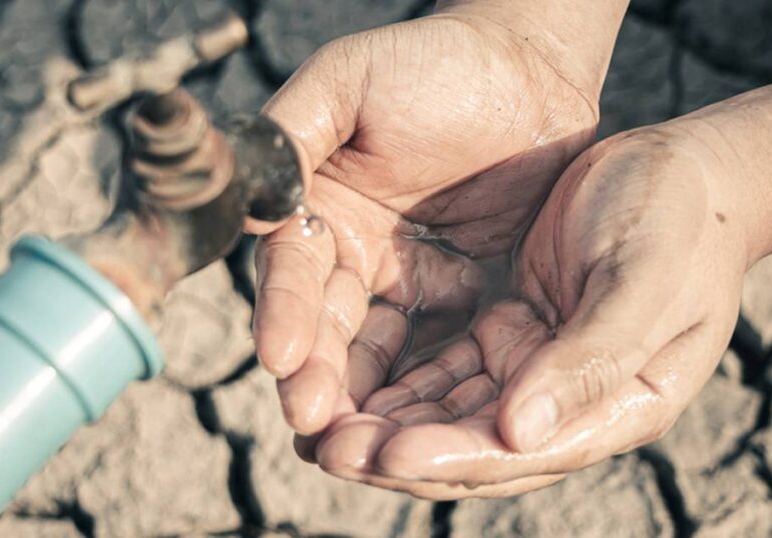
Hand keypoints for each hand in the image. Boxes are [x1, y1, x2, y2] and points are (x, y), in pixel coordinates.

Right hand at [253, 5, 624, 434]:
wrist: (529, 68)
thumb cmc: (434, 63)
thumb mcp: (348, 83)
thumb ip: (291, 135)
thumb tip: (242, 203)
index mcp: (315, 211)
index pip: (290, 274)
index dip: (283, 315)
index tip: (282, 356)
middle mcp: (352, 257)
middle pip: (326, 330)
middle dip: (317, 377)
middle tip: (314, 425)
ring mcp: (407, 283)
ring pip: (378, 355)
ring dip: (364, 401)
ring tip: (357, 448)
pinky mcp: (463, 300)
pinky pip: (442, 353)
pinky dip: (427, 392)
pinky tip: (418, 429)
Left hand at [312, 124, 756, 497]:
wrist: (687, 171)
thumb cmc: (679, 220)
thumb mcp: (644, 282)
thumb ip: (589, 359)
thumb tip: (518, 432)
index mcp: (617, 406)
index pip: (523, 453)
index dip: (451, 457)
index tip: (385, 450)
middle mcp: (571, 403)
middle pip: (475, 448)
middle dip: (399, 452)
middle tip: (326, 448)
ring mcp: (538, 371)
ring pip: (451, 415)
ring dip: (389, 425)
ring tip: (318, 426)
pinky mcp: (512, 332)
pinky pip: (447, 370)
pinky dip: (401, 382)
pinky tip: (347, 384)